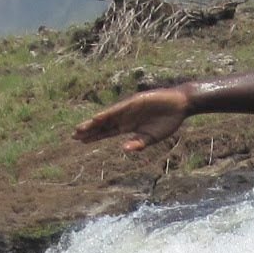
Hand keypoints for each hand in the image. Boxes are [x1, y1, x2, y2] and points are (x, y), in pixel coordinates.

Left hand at [75, 86, 191, 151]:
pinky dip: (107, 114)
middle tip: (74, 136)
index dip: (95, 136)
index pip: (107, 132)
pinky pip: (118, 110)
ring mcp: (128, 110)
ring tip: (80, 129)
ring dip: (94, 123)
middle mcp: (125, 118)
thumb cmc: (167, 122)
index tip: (82, 141)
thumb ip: (139, 144)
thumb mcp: (152, 138)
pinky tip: (96, 119)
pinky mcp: (134, 103)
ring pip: (107, 118)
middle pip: (103, 125)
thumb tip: (124, 149)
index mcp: (129, 127)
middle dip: (89, 131)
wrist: (179, 105)